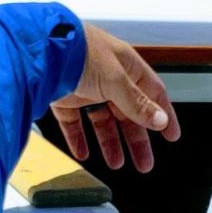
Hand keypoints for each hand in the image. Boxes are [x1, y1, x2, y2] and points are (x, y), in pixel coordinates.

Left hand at [49, 24, 181, 172]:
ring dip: (110, 142)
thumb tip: (160, 120)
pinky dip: (79, 139)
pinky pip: (74, 123)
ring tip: (116, 163)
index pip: (152, 94)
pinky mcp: (63, 97)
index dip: (163, 115)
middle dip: (137, 140)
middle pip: (128, 113)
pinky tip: (83, 154)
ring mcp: (85, 88)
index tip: (171, 136)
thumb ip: (137, 103)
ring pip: (102, 121)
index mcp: (126, 66)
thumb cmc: (80, 52)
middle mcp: (108, 77)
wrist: (40, 49)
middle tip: (144, 163)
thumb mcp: (116, 80)